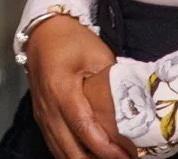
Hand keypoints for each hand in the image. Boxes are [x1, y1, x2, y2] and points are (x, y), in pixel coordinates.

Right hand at [25, 16, 132, 158]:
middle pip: (69, 148)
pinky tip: (90, 157)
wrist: (42, 32)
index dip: (105, 148)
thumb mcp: (98, 55)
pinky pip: (55, 145)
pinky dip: (73, 155)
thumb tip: (135, 106)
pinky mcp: (41, 118)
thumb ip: (113, 82)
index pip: (84, 128)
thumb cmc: (70, 39)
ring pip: (60, 151)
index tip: (126, 157)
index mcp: (61, 90)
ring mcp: (42, 115)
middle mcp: (48, 107)